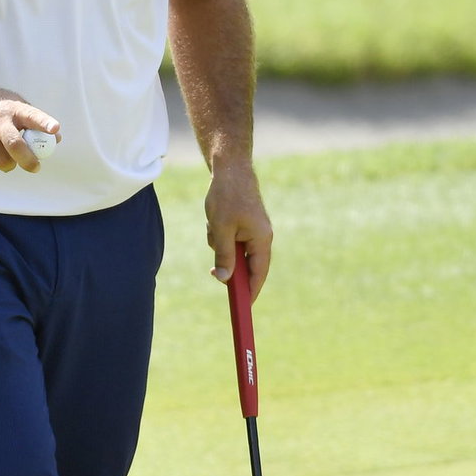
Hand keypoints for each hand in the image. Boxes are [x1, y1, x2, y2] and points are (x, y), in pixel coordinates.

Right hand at [0, 85, 60, 172]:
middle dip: (28, 161)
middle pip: (15, 144)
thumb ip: (35, 122)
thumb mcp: (16, 106)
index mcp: (13, 108)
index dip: (43, 122)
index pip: (31, 115)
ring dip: (9, 166)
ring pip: (0, 160)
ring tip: (9, 160)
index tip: (54, 129)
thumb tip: (56, 139)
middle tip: (36, 167)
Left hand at [205, 162, 271, 298]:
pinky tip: (214, 220)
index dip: (250, 292)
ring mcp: (254, 229)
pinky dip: (219, 234)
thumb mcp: (221, 230)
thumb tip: (223, 279)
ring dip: (220, 244)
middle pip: (246, 264)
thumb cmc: (227, 196)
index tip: (242, 308)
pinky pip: (231, 239)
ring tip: (214, 226)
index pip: (258, 274)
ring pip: (234, 250)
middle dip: (227, 261)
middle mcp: (262, 236)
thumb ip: (224, 256)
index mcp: (262, 239)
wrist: (230, 168)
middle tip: (213, 266)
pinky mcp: (245, 223)